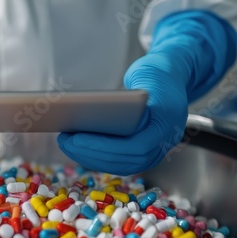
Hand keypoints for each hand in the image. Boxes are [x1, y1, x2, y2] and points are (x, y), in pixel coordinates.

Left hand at [58, 11, 236, 174]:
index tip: (76, 138)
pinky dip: (99, 157)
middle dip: (91, 152)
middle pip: (127, 159)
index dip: (103, 146)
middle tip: (64, 140)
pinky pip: (122, 162)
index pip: (135, 146)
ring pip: (123, 164)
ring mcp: (159, 149)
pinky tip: (78, 147)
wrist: (173, 76)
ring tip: (66, 142)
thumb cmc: (154, 73)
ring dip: (91, 157)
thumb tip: (87, 112)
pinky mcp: (147, 152)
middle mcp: (167, 139)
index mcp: (167, 120)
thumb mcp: (142, 74)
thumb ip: (124, 97)